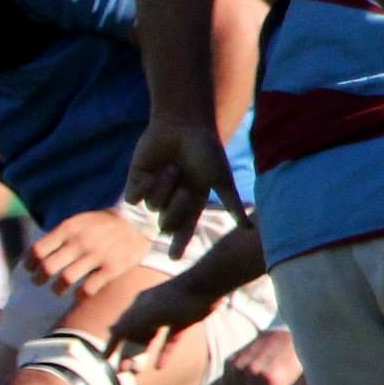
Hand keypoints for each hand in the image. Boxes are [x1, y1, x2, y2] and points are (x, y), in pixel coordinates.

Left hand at [23, 210, 149, 297]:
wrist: (137, 223)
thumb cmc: (101, 224)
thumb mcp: (78, 221)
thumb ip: (59, 236)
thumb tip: (36, 255)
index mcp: (68, 229)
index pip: (39, 249)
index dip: (30, 262)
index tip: (30, 268)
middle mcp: (80, 242)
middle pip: (48, 267)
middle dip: (39, 278)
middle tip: (38, 281)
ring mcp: (97, 255)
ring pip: (66, 279)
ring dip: (57, 288)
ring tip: (57, 289)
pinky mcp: (112, 268)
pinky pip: (88, 288)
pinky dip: (79, 294)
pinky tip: (78, 293)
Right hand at [104, 270, 216, 371]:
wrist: (207, 285)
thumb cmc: (177, 299)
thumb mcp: (150, 313)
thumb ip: (131, 323)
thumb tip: (110, 331)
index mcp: (138, 307)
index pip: (120, 328)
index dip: (112, 344)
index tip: (105, 358)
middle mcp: (149, 311)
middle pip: (134, 335)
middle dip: (127, 353)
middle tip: (123, 371)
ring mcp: (166, 316)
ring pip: (150, 339)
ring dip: (143, 354)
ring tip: (137, 371)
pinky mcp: (182, 322)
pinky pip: (169, 340)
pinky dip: (164, 353)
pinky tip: (160, 366)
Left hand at [119, 118, 248, 257]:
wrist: (183, 126)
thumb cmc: (207, 151)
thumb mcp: (221, 180)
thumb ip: (233, 205)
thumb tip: (250, 230)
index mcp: (191, 201)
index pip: (185, 229)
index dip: (179, 244)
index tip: (174, 259)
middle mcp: (171, 199)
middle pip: (166, 223)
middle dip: (176, 209)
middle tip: (184, 188)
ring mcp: (153, 190)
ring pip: (152, 207)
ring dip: (163, 188)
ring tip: (171, 168)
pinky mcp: (136, 180)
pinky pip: (133, 199)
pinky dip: (142, 189)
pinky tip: (149, 174)